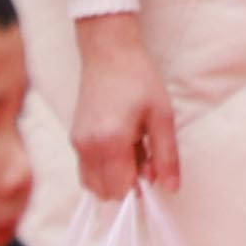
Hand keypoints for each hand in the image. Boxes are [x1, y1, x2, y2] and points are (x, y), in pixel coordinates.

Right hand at [70, 16, 178, 202]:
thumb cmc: (139, 80)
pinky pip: (87, 169)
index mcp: (110, 142)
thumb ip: (166, 156)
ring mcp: (76, 144)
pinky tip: (119, 143)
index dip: (139, 186)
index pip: (119, 191)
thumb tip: (172, 188)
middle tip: (142, 154)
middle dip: (126, 183)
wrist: (108, 52)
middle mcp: (87, 147)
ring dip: (114, 176)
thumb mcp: (162, 116)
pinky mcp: (74, 139)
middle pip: (104, 193)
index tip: (151, 164)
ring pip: (93, 184)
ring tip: (130, 147)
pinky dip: (103, 167)